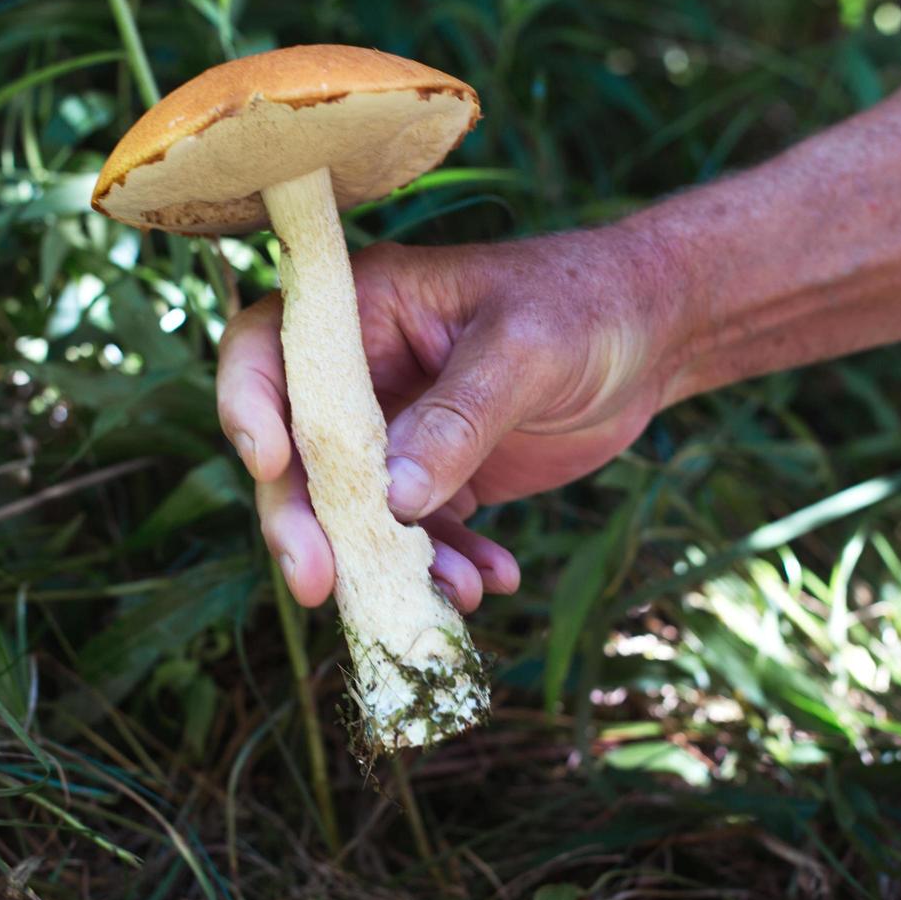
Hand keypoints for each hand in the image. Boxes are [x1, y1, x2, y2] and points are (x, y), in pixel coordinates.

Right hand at [217, 228, 682, 610]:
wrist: (652, 335)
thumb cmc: (585, 305)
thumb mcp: (524, 350)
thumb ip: (458, 419)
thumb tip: (393, 501)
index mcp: (363, 309)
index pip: (268, 350)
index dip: (248, 405)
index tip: (270, 464)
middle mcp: (362, 373)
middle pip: (298, 454)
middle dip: (304, 523)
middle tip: (318, 584)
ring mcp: (395, 431)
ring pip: (354, 512)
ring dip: (388, 564)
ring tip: (452, 594)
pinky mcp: (437, 478)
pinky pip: (419, 536)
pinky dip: (447, 567)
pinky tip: (493, 580)